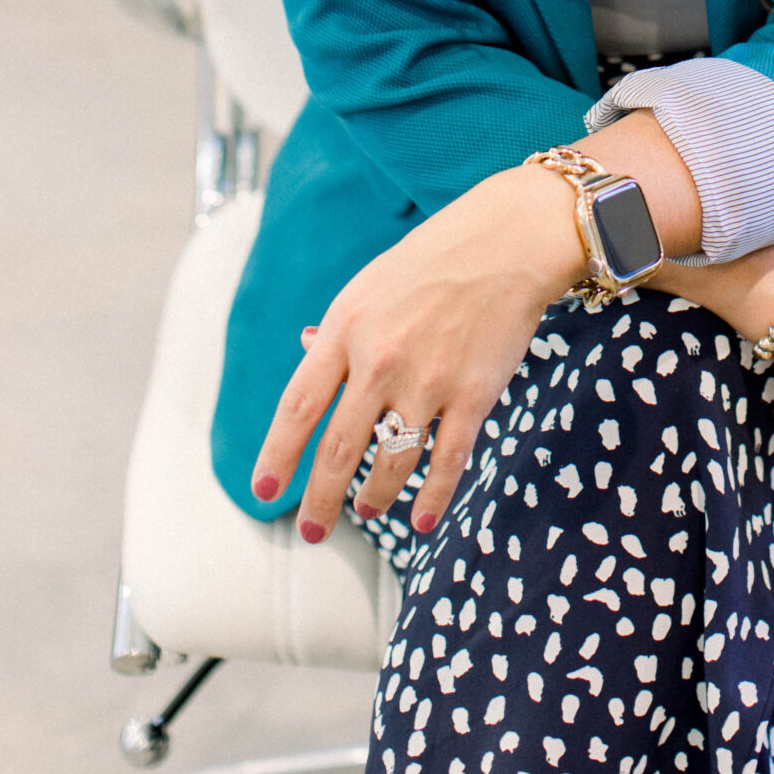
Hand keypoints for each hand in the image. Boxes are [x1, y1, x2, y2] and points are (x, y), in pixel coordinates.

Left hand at [251, 165, 582, 541]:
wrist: (509, 241)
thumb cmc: (434, 259)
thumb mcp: (369, 285)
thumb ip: (338, 328)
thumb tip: (304, 353)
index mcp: (345, 328)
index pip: (298, 407)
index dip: (278, 456)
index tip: (264, 492)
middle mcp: (379, 359)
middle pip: (338, 450)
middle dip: (320, 501)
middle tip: (311, 532)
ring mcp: (428, 380)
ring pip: (390, 465)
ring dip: (374, 498)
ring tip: (367, 509)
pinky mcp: (474, 395)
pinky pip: (445, 463)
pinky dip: (430, 500)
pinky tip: (420, 522)